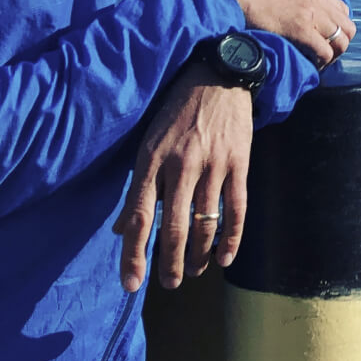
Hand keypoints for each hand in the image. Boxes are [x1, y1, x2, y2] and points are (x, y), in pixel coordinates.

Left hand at [112, 63, 251, 292]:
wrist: (218, 75)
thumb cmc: (178, 110)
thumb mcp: (149, 141)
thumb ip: (138, 186)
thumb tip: (121, 229)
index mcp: (152, 159)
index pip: (138, 216)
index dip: (134, 255)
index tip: (132, 285)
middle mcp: (181, 165)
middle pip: (173, 227)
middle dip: (169, 263)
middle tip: (169, 283)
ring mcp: (213, 164)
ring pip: (205, 223)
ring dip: (199, 255)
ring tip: (194, 270)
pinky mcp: (239, 162)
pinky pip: (236, 208)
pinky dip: (232, 238)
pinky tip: (225, 257)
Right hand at [217, 0, 355, 66]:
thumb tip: (303, 12)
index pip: (342, 10)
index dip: (338, 28)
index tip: (326, 38)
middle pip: (348, 27)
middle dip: (340, 44)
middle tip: (326, 54)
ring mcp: (311, 14)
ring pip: (341, 41)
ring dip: (333, 55)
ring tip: (319, 62)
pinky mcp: (301, 29)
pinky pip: (324, 51)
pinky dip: (322, 62)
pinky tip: (312, 65)